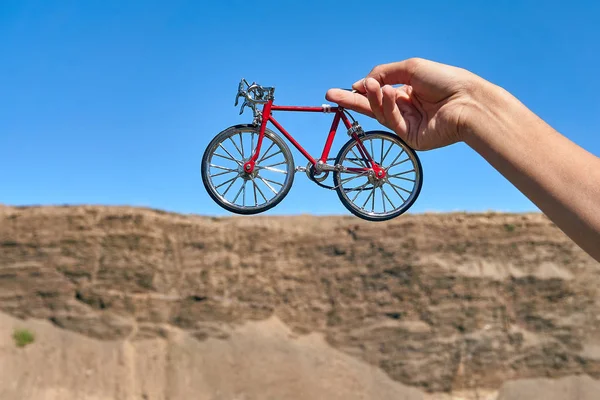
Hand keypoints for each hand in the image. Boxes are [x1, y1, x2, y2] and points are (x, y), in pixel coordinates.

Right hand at [326, 58, 481, 149]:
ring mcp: (408, 125)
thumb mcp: (411, 68)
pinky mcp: (411, 138)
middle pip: (373, 106)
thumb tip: (363, 83)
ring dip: (372, 98)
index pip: (379, 93)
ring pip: (380, 113)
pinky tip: (389, 92)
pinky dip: (388, 106)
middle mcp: (406, 109)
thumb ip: (385, 73)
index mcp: (408, 92)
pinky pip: (392, 121)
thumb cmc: (445, 80)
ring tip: (367, 87)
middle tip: (330, 96)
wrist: (468, 102)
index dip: (363, 90)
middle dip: (351, 100)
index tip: (347, 87)